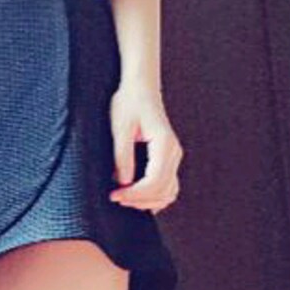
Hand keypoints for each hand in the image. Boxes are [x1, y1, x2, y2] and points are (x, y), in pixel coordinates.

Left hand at [108, 82, 184, 213]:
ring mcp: (173, 156)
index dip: (135, 193)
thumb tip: (123, 182)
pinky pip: (167, 185)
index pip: (155, 180)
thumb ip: (122, 155)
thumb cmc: (129, 103)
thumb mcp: (120, 127)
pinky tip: (136, 196)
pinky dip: (154, 195)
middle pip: (164, 190)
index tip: (115, 195)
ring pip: (169, 192)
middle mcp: (174, 153)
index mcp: (164, 144)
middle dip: (140, 200)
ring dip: (148, 201)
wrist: (140, 89)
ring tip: (124, 198)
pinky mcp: (167, 158)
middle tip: (116, 198)